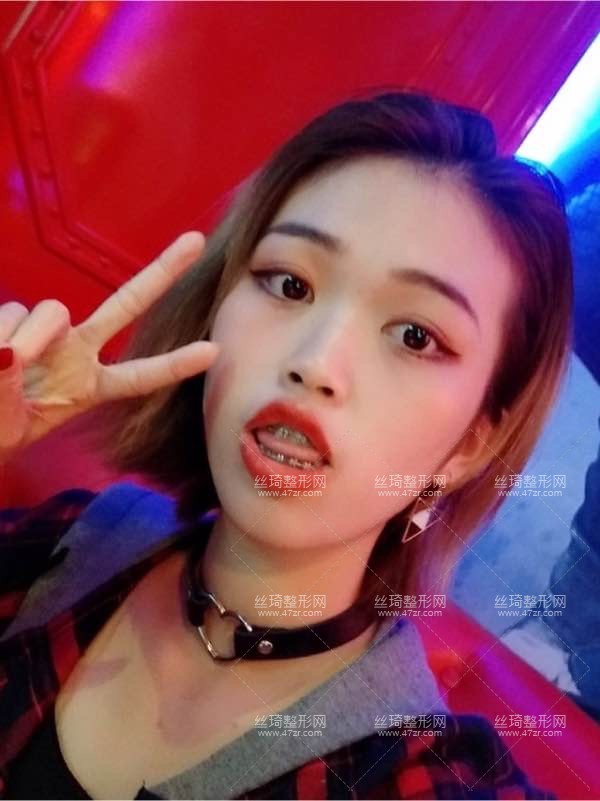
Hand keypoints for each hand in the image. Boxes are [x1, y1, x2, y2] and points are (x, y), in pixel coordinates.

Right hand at [0, 232, 219, 459]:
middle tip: (197, 242)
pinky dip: (0, 333)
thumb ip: (12, 390)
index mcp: (87, 388)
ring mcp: (48, 331)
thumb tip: (13, 352)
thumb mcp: (11, 427)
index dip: (173, 365)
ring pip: (52, 310)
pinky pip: (11, 312)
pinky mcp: (14, 317)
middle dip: (162, 272)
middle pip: (127, 304)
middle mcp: (76, 351)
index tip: (214, 352)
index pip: (138, 376)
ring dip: (26, 340)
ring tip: (3, 371)